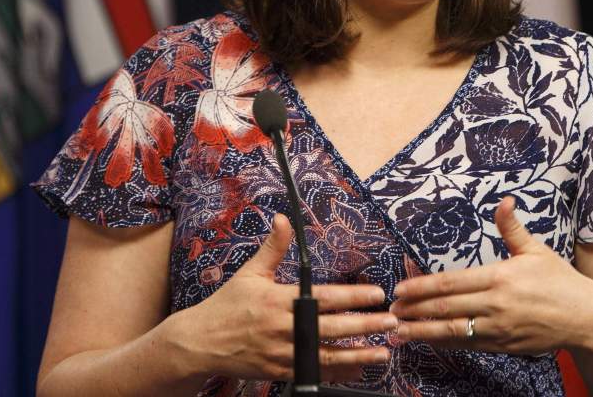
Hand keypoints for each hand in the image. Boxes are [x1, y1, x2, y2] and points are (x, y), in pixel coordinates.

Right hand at [171, 213, 395, 382]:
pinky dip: (337, 372)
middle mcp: (283, 328)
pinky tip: (357, 368)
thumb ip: (273, 247)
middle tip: (391, 321)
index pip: (324, 297)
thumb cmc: (227, 305)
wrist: (200, 343)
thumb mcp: (250, 272)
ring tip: (383, 351)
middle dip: (365, 325)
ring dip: (358, 354)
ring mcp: (282, 354)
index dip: (353, 296)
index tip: (377, 294)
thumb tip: (284, 218)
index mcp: (279, 301)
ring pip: (326, 356)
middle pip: (332, 328)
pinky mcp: (279, 372)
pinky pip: (314, 373)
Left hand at [388, 197, 592, 355]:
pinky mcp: (505, 346)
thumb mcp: (536, 251)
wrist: (587, 318)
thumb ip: (512, 228)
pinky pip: (469, 346)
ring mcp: (500, 329)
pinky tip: (430, 342)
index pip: (450, 283)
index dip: (421, 287)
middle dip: (414, 311)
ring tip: (400, 332)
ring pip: (453, 332)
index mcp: (500, 277)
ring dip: (423, 332)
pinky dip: (446, 344)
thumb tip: (503, 201)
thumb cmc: (561, 281)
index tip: (400, 289)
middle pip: (445, 309)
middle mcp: (496, 305)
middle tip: (391, 311)